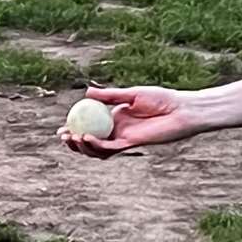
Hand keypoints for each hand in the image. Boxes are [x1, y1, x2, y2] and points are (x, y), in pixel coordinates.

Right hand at [57, 86, 202, 158]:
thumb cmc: (161, 98)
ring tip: (73, 138)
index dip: (75, 128)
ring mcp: (124, 138)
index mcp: (116, 117)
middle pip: (91, 140)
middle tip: (62, 137)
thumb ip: (110, 95)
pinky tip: (88, 138)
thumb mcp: (131, 94)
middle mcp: (118, 130)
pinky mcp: (132, 144)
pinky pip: (111, 149)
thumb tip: (87, 92)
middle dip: (74, 142)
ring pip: (99, 149)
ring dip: (84, 147)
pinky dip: (98, 145)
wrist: (181, 110)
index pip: (90, 126)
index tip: (61, 128)